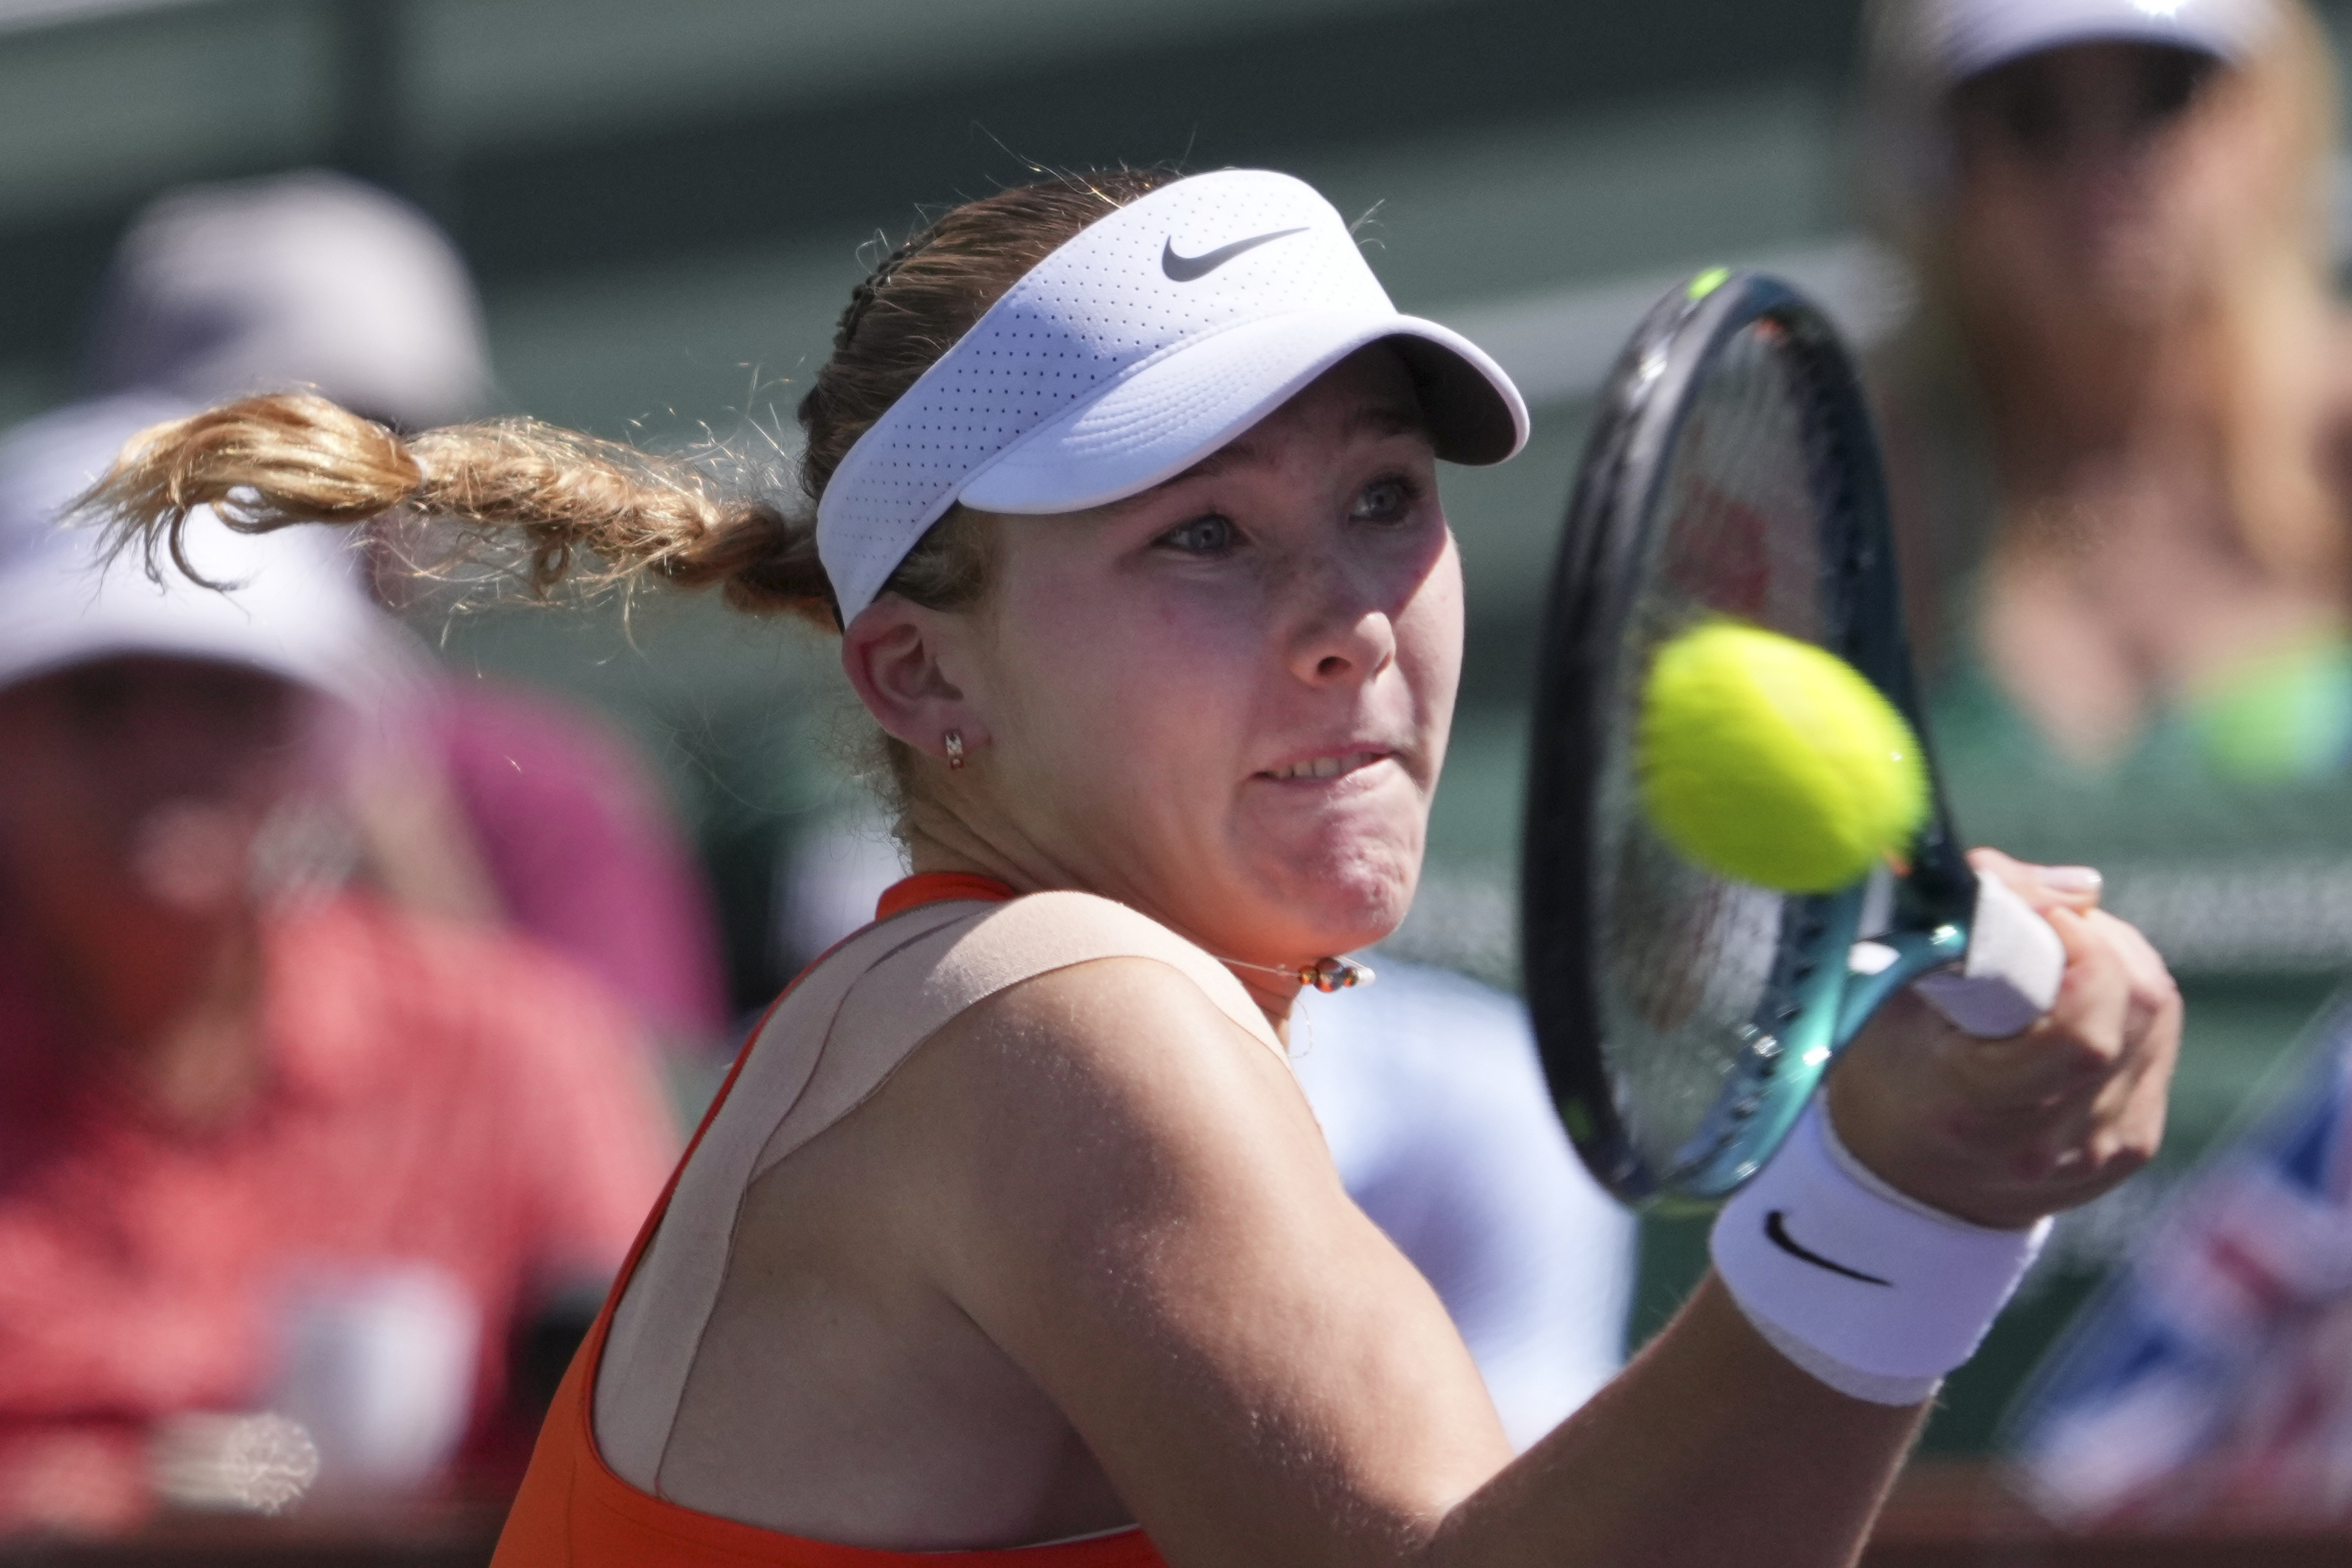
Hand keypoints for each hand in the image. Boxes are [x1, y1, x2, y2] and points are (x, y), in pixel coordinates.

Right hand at [1826, 849, 2180, 1229]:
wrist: (1909, 1191)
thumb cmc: (1886, 1078)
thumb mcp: (1887, 1000)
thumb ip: (1961, 926)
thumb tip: (2076, 884)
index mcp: (1977, 1110)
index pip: (2082, 1034)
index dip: (2076, 949)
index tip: (2031, 911)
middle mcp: (2051, 1142)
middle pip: (2133, 1007)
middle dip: (2097, 938)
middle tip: (2045, 918)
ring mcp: (2103, 1149)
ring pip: (2155, 1014)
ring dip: (2115, 960)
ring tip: (2054, 955)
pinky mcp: (2135, 1144)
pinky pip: (2157, 1041)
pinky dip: (2124, 1000)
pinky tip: (2073, 1000)